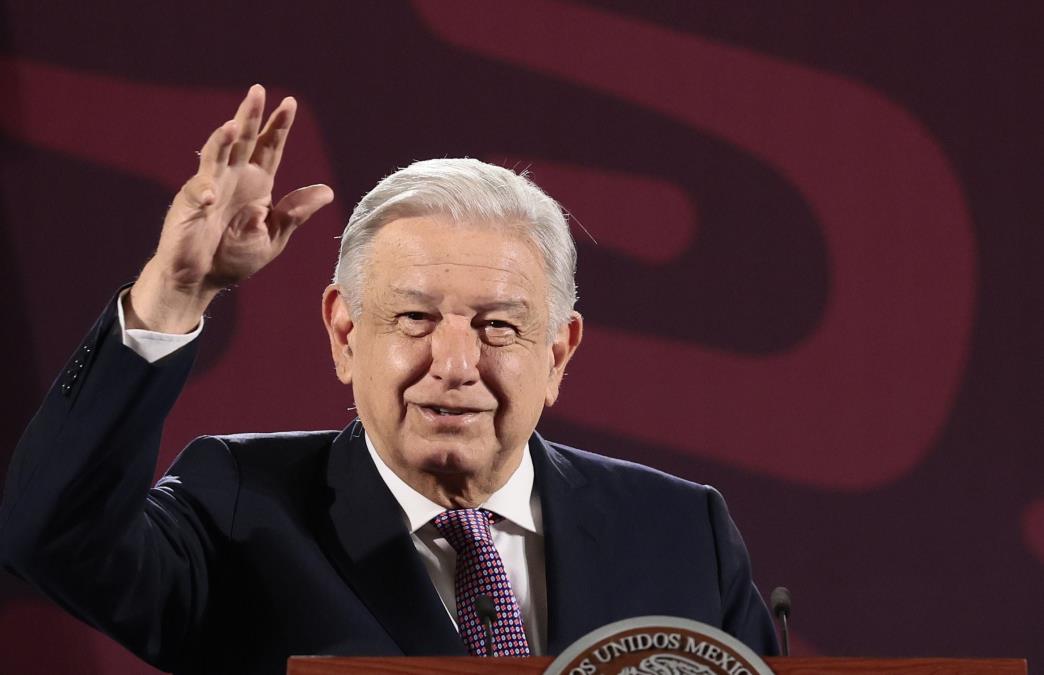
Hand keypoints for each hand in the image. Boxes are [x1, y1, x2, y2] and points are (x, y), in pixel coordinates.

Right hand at [126, 84, 333, 331]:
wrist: (202, 281)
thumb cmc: (234, 257)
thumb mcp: (274, 237)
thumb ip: (295, 213)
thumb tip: (327, 191)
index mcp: (257, 184)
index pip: (269, 148)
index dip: (278, 126)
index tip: (290, 103)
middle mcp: (232, 179)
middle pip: (243, 141)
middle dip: (250, 116)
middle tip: (258, 91)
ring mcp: (209, 189)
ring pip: (216, 156)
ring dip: (223, 141)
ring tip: (234, 126)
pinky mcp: (189, 207)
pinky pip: (197, 195)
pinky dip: (204, 193)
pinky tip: (212, 197)